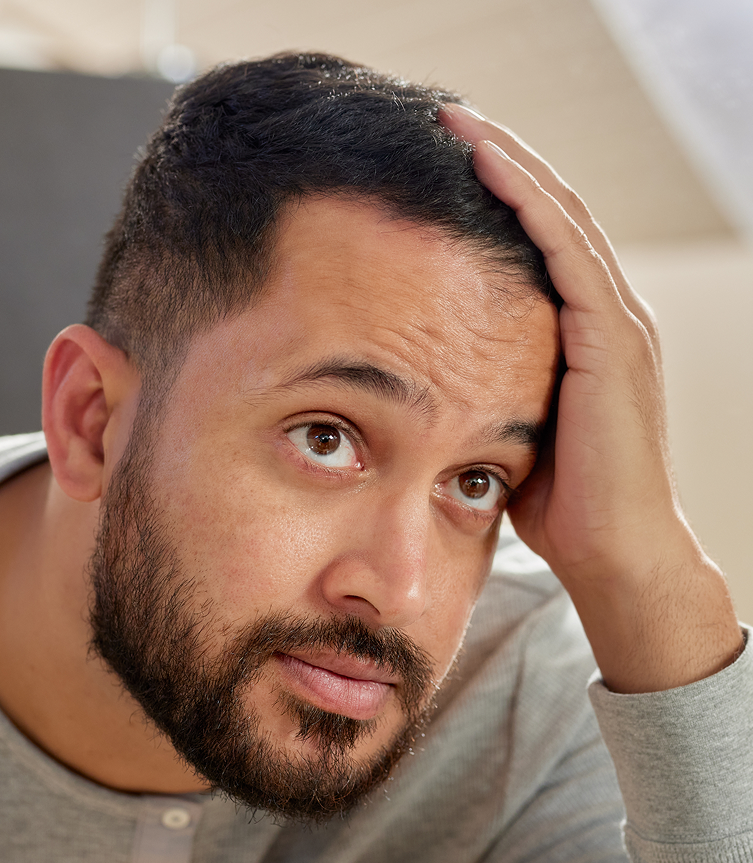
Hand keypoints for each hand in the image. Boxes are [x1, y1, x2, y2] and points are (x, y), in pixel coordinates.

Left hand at [439, 105, 741, 691]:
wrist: (614, 553)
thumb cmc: (561, 505)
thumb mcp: (514, 429)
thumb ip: (490, 390)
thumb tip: (433, 381)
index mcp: (585, 336)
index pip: (544, 244)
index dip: (502, 198)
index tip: (445, 167)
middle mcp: (609, 317)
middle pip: (556, 214)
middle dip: (504, 162)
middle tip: (447, 121)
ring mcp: (617, 325)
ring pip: (565, 218)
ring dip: (513, 165)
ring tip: (461, 123)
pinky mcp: (612, 340)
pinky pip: (569, 253)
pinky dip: (531, 204)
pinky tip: (491, 166)